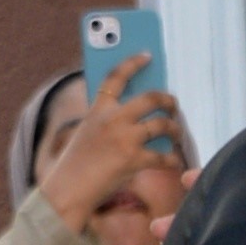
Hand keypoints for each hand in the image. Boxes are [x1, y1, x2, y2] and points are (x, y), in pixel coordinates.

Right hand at [38, 56, 187, 235]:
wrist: (68, 189)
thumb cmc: (79, 163)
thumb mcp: (89, 132)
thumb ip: (110, 119)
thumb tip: (145, 112)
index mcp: (97, 109)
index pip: (115, 76)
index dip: (133, 63)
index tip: (147, 54)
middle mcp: (111, 119)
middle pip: (150, 98)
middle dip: (167, 99)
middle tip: (172, 104)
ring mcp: (124, 138)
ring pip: (162, 124)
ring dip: (175, 127)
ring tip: (177, 131)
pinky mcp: (134, 160)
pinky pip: (165, 156)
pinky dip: (172, 159)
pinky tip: (173, 160)